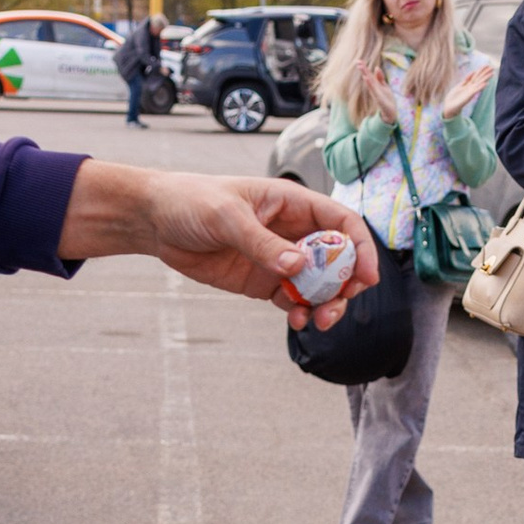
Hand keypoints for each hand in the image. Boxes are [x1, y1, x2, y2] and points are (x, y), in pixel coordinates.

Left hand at [56, 163, 377, 325]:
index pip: (341, 222)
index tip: (367, 275)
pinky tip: (296, 321)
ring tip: (319, 320)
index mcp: (292, 203)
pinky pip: (294, 300)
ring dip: (327, 303)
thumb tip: (298, 268)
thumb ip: (262, 243)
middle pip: (338, 259)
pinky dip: (301, 313)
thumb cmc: (191, 202)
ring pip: (320, 285)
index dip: (361, 247)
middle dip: (346, 284)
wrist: (156, 222)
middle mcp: (292, 231)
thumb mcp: (226, 216)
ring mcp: (279, 258)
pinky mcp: (263, 282)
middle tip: (338, 305)